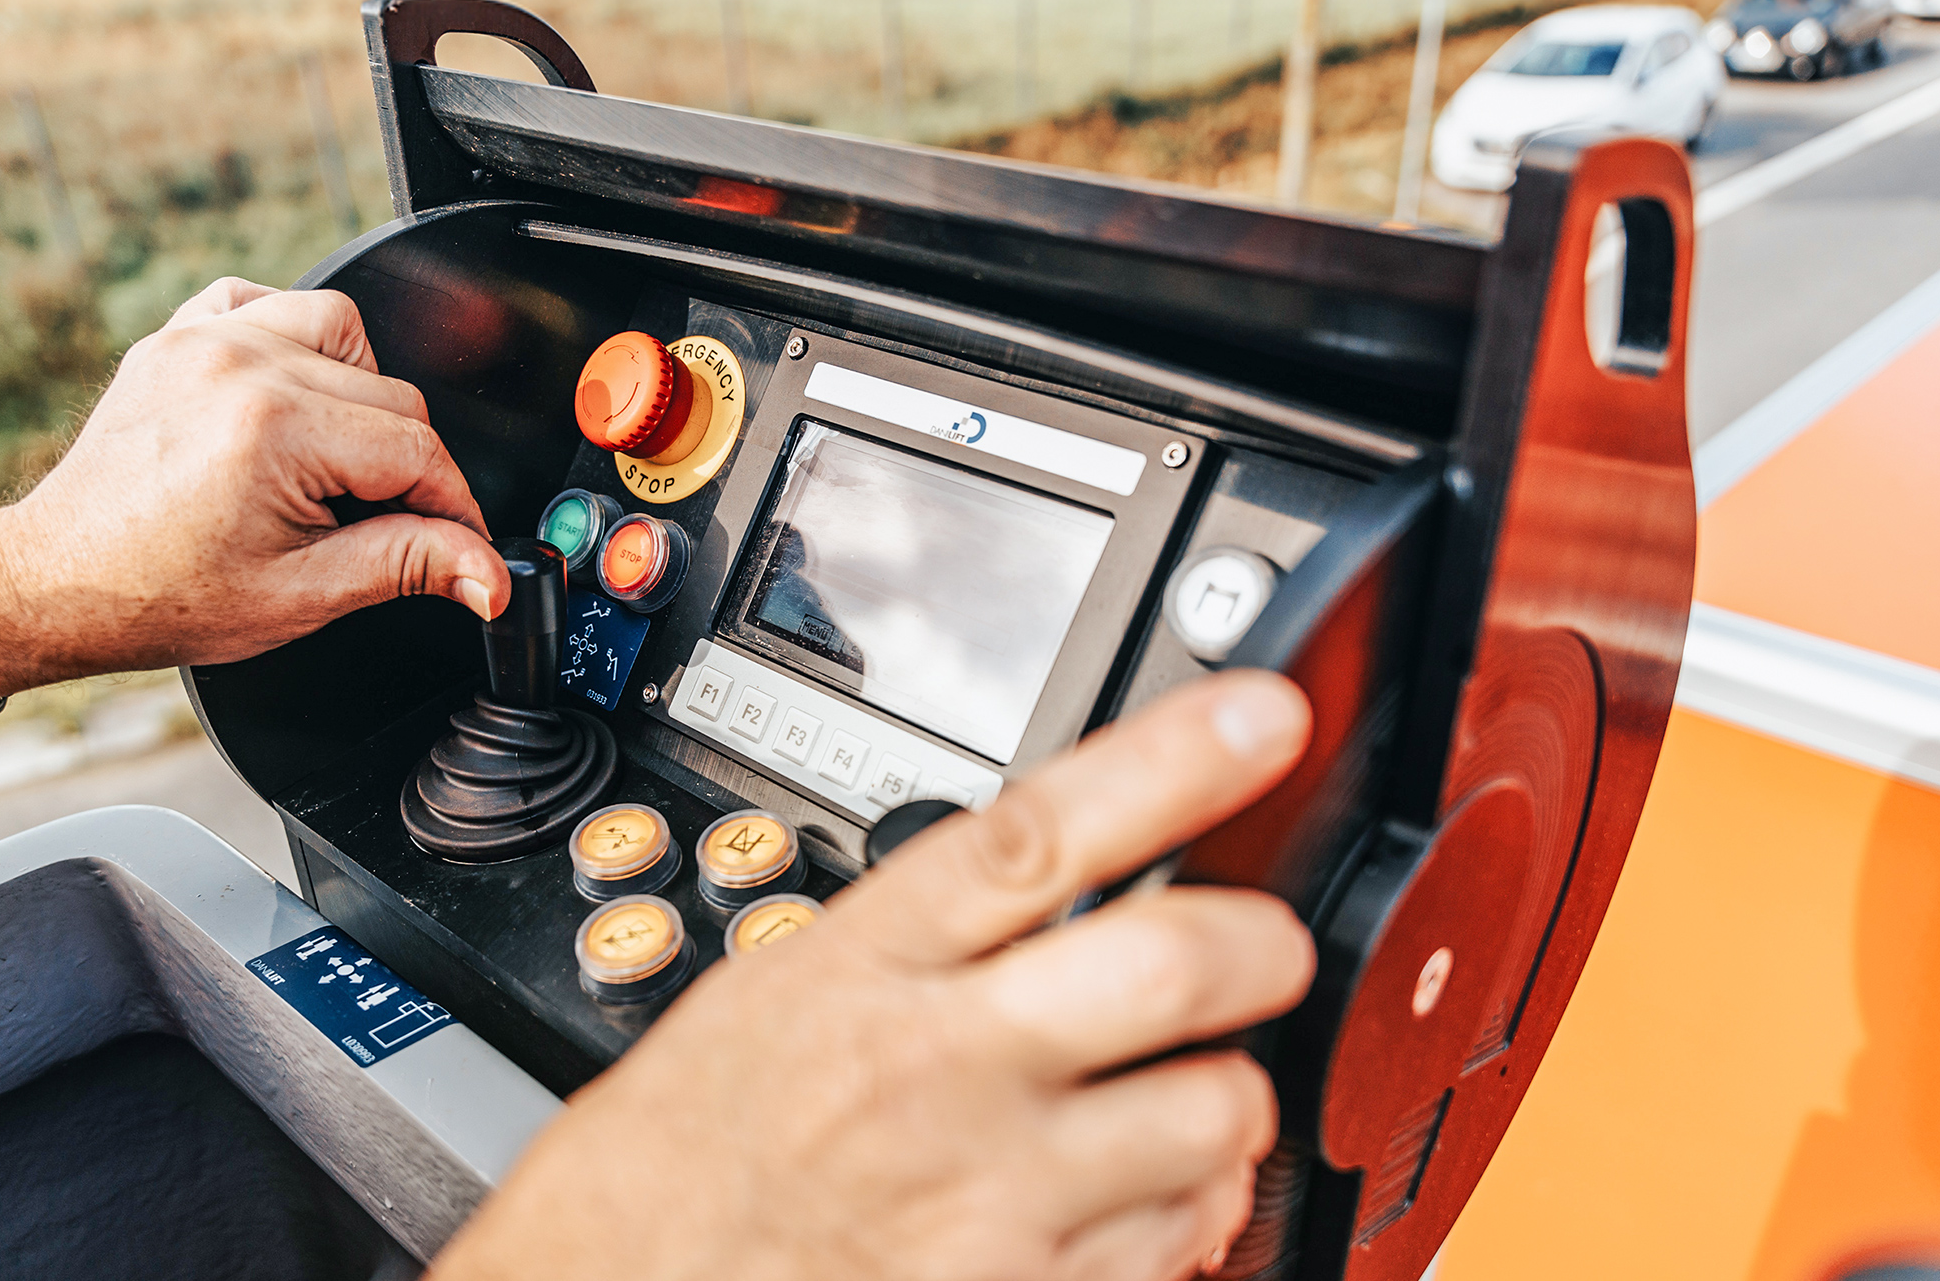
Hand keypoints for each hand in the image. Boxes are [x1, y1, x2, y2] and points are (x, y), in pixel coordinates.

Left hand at [0, 278, 508, 696]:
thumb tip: (490, 572)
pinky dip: (295, 343)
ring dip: (359, 393)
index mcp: (276, 427)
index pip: (418, 450)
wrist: (56, 581)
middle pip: (392, 395)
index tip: (462, 546)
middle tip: (377, 526)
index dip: (454, 508)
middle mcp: (243, 364)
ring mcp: (207, 338)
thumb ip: (408, 566)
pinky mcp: (182, 333)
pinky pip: (269, 302)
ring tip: (334, 460)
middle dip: (405, 467)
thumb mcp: (303, 595)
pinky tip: (290, 402)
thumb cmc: (157, 594)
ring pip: (344, 332)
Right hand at [433, 671, 1314, 1280]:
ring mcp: (984, 1193)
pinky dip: (1185, 1219)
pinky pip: (1179, 1242)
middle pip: (1171, 964)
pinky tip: (1126, 1206)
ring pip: (1210, 1114)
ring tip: (1172, 1108)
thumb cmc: (677, 1165)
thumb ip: (916, 944)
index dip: (1174, 758)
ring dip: (1219, 1108)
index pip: (1040, 832)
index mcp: (860, 966)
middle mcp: (934, 1068)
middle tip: (1262, 947)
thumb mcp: (770, 997)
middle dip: (1260, 946)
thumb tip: (1062, 894)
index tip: (1261, 713)